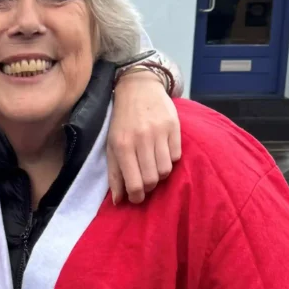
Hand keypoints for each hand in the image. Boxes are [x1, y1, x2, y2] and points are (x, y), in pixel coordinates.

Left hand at [108, 70, 180, 203]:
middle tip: (145, 182)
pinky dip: (170, 159)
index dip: (137, 196)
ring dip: (160, 174)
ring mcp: (159, 132)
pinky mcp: (174, 126)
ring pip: (166, 170)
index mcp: (122, 146)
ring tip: (153, 166)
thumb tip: (118, 201)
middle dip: (149, 187)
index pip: (135, 183)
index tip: (136, 197)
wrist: (138, 88)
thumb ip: (114, 173)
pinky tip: (162, 151)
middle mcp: (141, 139)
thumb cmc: (122, 121)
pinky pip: (177, 155)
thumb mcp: (111, 145)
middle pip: (153, 179)